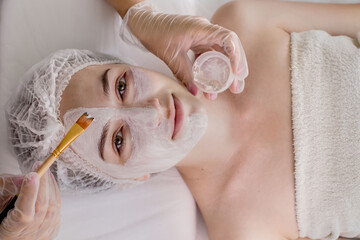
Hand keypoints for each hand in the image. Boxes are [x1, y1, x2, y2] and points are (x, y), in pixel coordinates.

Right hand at [0, 164, 60, 239]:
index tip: (32, 174)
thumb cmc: (1, 215)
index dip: (30, 193)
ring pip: (53, 208)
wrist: (7, 234)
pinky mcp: (51, 231)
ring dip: (51, 187)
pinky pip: (58, 211)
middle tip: (40, 166)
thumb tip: (27, 178)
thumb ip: (8, 188)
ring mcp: (42, 234)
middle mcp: (29, 235)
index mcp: (12, 231)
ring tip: (46, 173)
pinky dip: (55, 196)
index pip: (24, 213)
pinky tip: (50, 186)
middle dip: (43, 183)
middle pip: (42, 207)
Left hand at [119, 1, 247, 99]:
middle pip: (229, 47)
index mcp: (201, 28)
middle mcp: (205, 31)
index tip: (236, 73)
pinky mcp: (197, 42)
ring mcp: (202, 36)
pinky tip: (213, 83)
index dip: (236, 56)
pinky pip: (209, 55)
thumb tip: (196, 92)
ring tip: (229, 89)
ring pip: (220, 53)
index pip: (228, 39)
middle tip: (237, 87)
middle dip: (235, 68)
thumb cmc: (156, 34)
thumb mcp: (171, 56)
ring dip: (225, 70)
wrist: (145, 25)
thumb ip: (184, 74)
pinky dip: (213, 68)